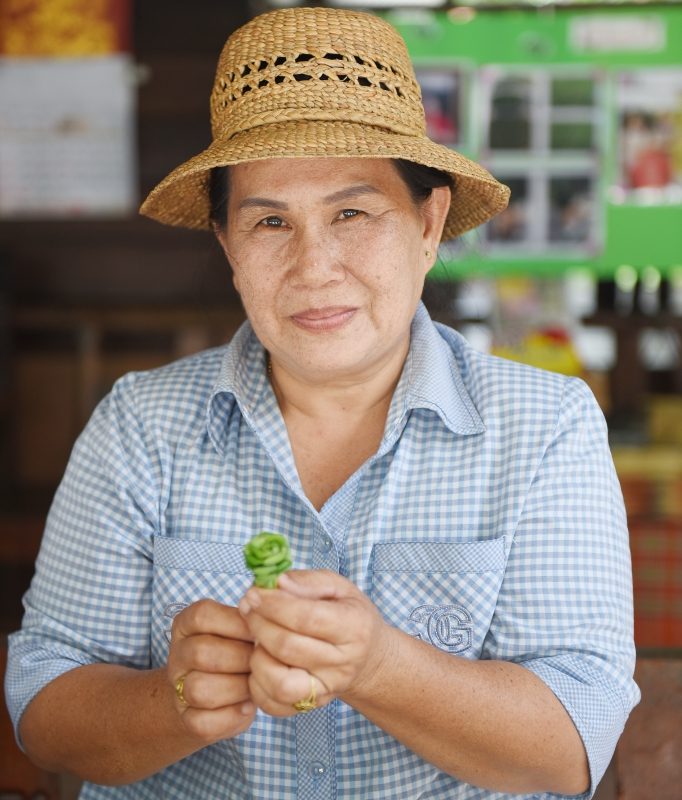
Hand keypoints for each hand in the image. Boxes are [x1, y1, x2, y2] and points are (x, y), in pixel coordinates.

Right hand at [167, 599, 256, 741]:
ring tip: (256, 684)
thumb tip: (269, 623)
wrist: (216, 693)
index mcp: (186, 623)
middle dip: (241, 658)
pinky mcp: (186, 719)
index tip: (261, 632)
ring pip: (199, 689)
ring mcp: (178, 688)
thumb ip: (250, 622)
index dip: (237, 623)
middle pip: (201, 653)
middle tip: (264, 661)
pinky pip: (203, 721)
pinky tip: (247, 706)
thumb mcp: (239, 628)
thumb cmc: (237, 650)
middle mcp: (178, 654)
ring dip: (237, 688)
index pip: (203, 616)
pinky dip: (231, 716)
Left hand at [239, 570, 392, 716]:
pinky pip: (273, 704)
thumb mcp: (338, 587)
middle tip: (247, 607)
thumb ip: (308, 581)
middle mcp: (343, 663)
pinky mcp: (310, 705)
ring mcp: (326, 689)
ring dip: (257, 657)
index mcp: (354, 627)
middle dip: (259, 623)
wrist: (368, 657)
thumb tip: (277, 583)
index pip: (306, 617)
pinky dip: (257, 683)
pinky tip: (261, 660)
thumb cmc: (349, 614)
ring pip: (279, 683)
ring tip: (257, 638)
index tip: (254, 592)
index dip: (273, 604)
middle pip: (287, 646)